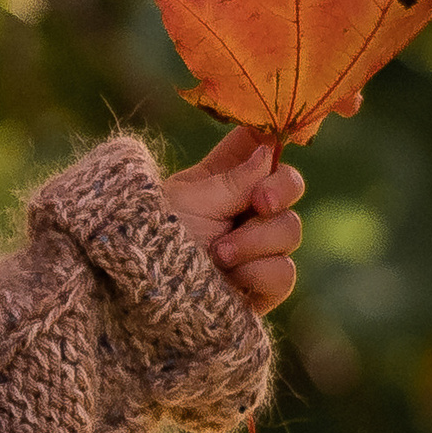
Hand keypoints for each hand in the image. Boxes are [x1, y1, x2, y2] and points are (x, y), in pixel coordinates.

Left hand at [162, 126, 303, 313]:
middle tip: (260, 202)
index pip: (256, 144)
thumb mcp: (190, 201)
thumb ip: (234, 179)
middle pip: (288, 184)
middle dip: (280, 189)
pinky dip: (259, 272)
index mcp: (219, 178)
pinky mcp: (261, 286)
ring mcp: (254, 248)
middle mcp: (241, 209)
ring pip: (290, 229)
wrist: (142, 297)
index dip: (270, 135)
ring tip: (219, 254)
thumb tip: (268, 151)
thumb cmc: (154, 239)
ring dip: (256, 240)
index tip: (269, 140)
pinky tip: (232, 279)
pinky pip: (284, 272)